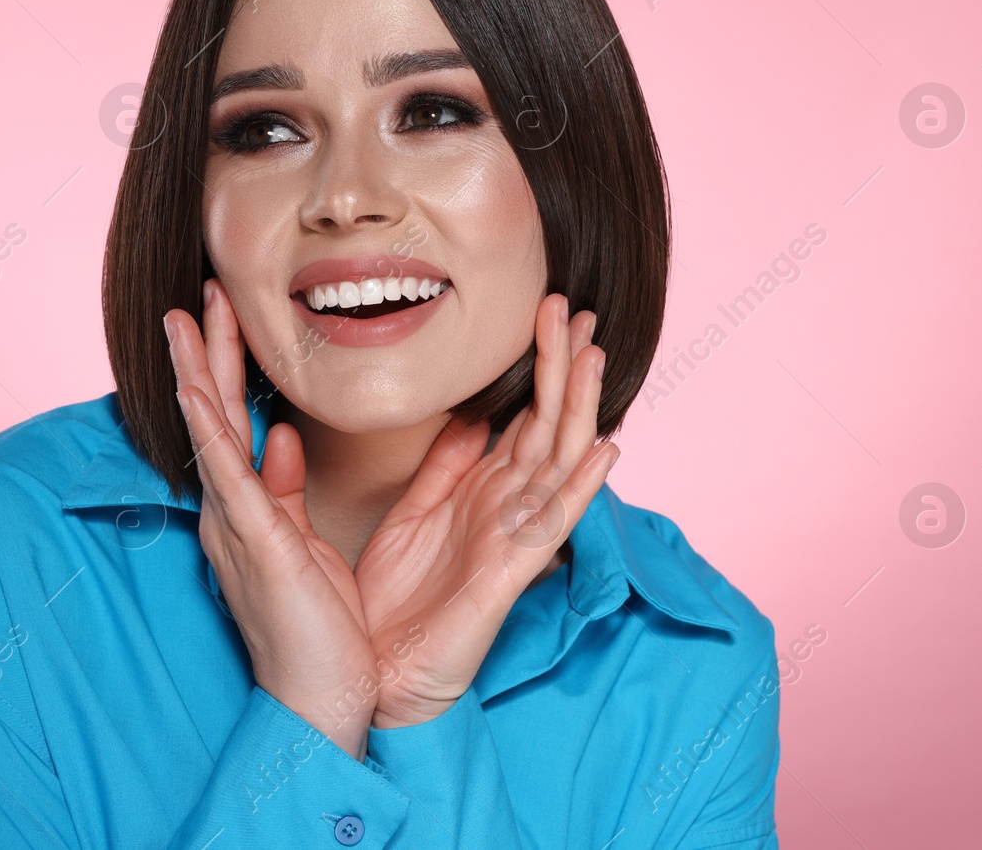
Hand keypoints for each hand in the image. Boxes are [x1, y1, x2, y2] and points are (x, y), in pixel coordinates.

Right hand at [165, 279, 379, 759]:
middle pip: (214, 415)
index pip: (232, 422)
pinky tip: (196, 392)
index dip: (226, 367)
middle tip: (197, 292)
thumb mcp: (302, 544)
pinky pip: (228, 478)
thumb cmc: (316, 628)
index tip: (224, 315)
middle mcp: (228, 511)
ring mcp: (236, 525)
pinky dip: (209, 431)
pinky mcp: (257, 544)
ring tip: (185, 318)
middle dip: (206, 351)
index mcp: (245, 508)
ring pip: (212, 433)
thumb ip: (286, 491)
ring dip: (198, 372)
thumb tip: (285, 441)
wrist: (318, 698)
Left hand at [353, 294, 619, 727]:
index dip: (537, 364)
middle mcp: (506, 508)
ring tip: (593, 354)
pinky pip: (551, 520)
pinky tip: (604, 449)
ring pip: (556, 458)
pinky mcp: (510, 572)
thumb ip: (444, 466)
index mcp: (481, 491)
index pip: (522, 415)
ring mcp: (514, 537)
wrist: (377, 673)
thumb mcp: (413, 513)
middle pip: (545, 424)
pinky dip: (581, 485)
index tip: (545, 310)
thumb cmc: (394, 601)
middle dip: (560, 367)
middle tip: (572, 308)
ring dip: (578, 406)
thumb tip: (470, 416)